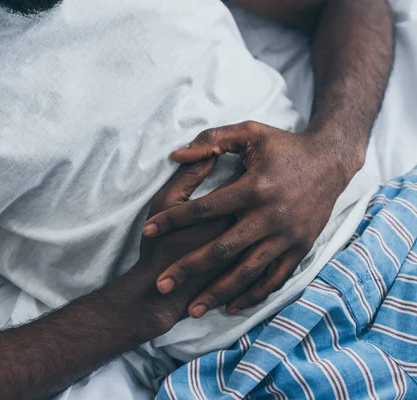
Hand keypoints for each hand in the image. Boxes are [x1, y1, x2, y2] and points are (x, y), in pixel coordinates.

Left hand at [142, 121, 358, 317]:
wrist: (331, 160)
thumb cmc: (285, 146)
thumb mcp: (250, 132)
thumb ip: (212, 140)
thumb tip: (175, 154)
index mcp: (253, 188)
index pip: (203, 208)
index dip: (173, 220)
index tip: (148, 230)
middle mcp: (270, 216)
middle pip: (221, 249)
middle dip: (188, 268)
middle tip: (161, 284)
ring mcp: (287, 236)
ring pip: (246, 271)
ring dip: (218, 292)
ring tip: (191, 309)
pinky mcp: (301, 248)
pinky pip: (274, 278)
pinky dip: (253, 294)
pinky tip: (230, 306)